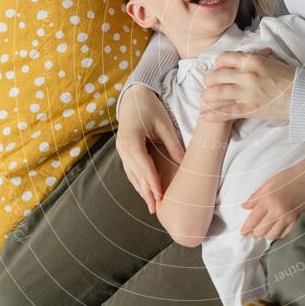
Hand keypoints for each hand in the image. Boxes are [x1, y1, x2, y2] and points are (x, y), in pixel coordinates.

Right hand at [116, 85, 184, 213]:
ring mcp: (121, 150)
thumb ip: (173, 144)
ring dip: (141, 190)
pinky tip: (145, 190)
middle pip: (136, 174)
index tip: (160, 197)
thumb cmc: (149, 107)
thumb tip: (184, 163)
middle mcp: (123, 148)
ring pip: (132, 175)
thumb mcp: (164, 124)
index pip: (143, 166)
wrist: (134, 96)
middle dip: (146, 192)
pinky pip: (131, 170)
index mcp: (131, 140)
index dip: (152, 183)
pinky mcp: (123, 151)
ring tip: (151, 205)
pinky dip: (138, 181)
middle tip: (155, 209)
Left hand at [199, 48, 295, 121]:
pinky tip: (203, 115)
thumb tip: (239, 59)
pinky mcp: (250, 109)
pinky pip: (225, 112)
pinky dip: (212, 114)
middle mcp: (247, 75)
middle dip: (209, 80)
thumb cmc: (289, 78)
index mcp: (252, 60)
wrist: (303, 96)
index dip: (217, 64)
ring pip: (216, 93)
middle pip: (216, 75)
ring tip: (206, 98)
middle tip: (209, 84)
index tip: (218, 68)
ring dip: (207, 96)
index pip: (223, 58)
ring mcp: (247, 93)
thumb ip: (252, 59)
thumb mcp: (270, 61)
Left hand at [240, 142, 304, 239]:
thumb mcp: (268, 184)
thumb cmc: (288, 178)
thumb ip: (255, 196)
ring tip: (264, 231)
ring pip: (273, 235)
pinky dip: (279, 234)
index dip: (246, 228)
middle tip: (253, 232)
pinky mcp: (297, 221)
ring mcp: (288, 218)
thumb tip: (244, 206)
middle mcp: (277, 211)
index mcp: (268, 200)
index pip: (253, 219)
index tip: (243, 233)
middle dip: (255, 233)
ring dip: (266, 235)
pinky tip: (276, 230)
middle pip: (261, 231)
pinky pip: (285, 234)